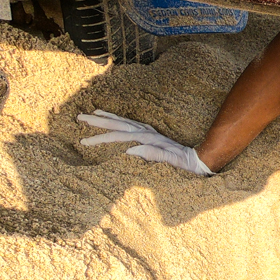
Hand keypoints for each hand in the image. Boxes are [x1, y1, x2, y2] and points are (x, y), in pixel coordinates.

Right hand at [77, 110, 212, 175]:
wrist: (200, 160)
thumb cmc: (186, 165)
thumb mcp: (171, 162)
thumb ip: (153, 155)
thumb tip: (130, 150)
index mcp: (148, 139)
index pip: (119, 136)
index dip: (101, 138)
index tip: (85, 141)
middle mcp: (147, 132)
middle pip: (118, 124)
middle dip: (98, 121)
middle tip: (80, 117)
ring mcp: (149, 132)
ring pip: (123, 122)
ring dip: (107, 117)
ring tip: (92, 114)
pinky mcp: (152, 135)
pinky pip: (131, 125)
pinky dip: (120, 121)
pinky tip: (114, 120)